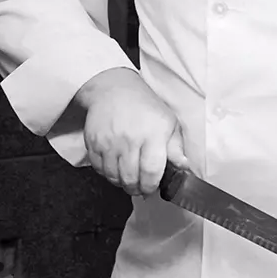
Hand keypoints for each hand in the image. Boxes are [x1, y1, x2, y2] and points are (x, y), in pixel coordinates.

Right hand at [74, 68, 186, 196]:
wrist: (113, 89)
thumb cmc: (144, 106)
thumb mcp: (168, 121)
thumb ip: (176, 147)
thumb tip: (184, 167)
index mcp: (152, 134)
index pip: (151, 172)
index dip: (151, 186)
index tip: (151, 188)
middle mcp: (129, 139)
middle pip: (130, 178)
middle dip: (137, 188)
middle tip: (140, 187)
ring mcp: (108, 141)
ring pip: (113, 177)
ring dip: (121, 183)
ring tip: (127, 178)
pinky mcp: (92, 142)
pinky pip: (98, 168)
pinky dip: (106, 173)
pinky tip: (114, 167)